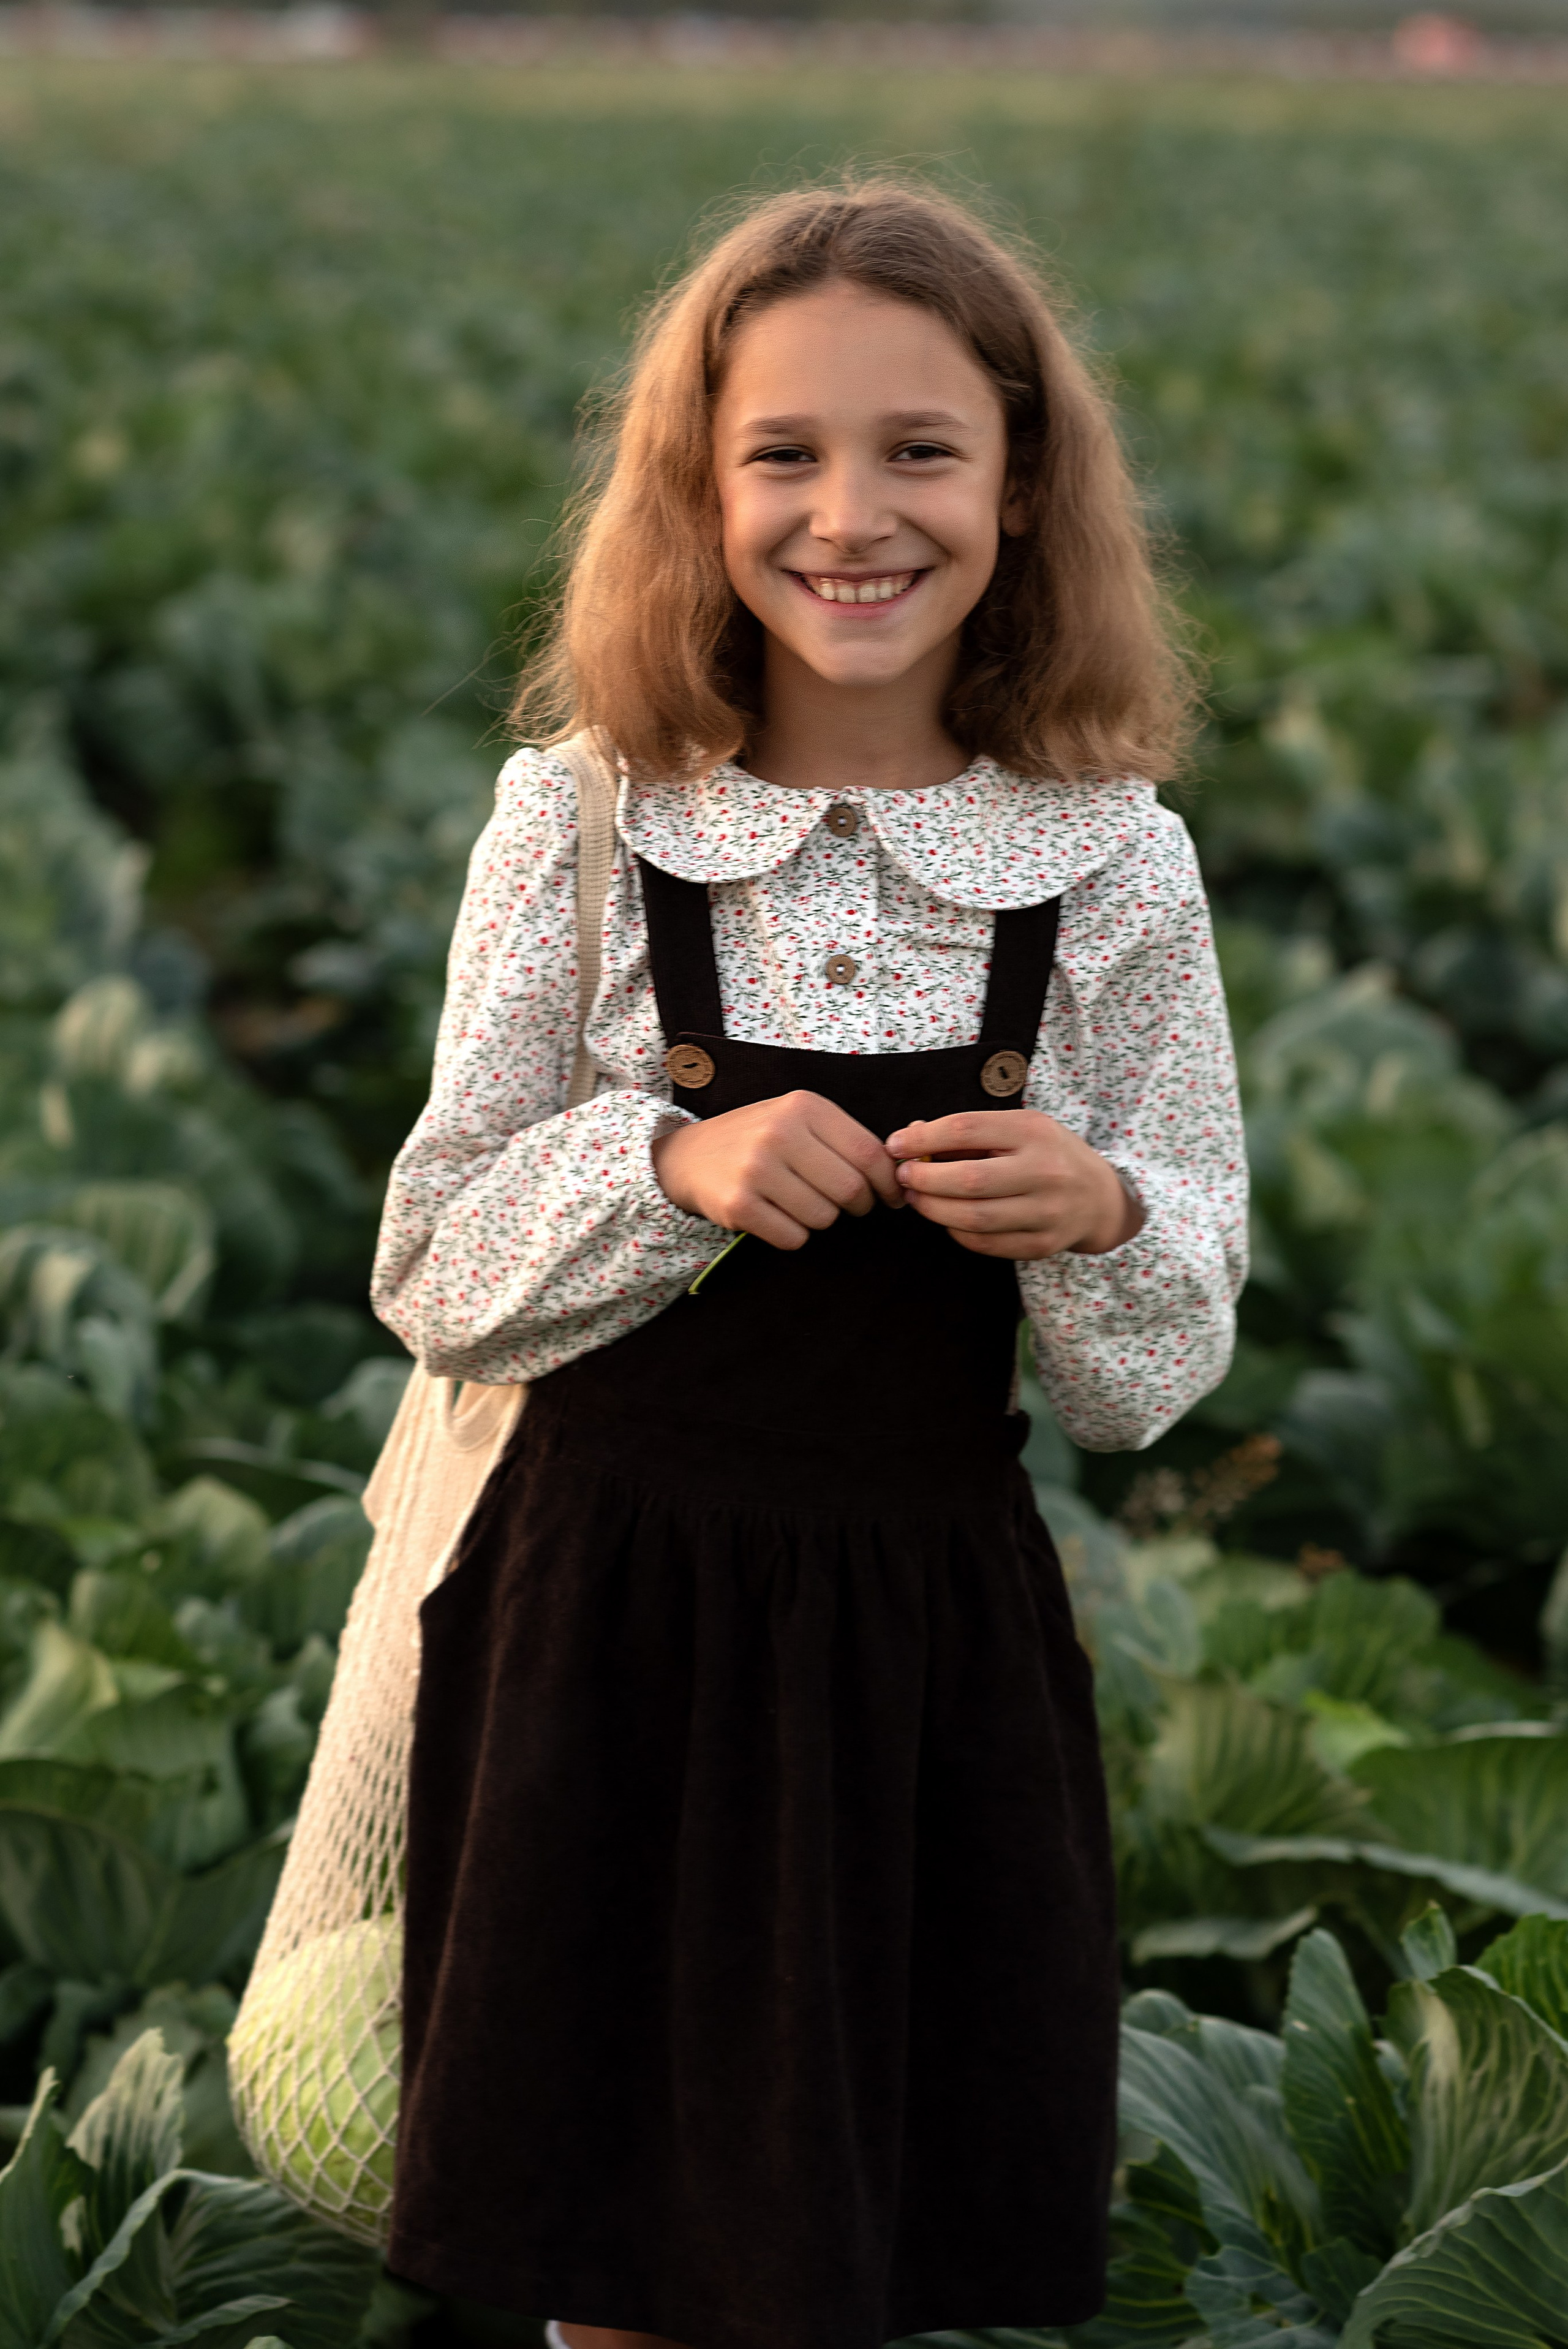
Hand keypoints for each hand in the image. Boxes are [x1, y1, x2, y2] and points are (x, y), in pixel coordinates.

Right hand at [652, 1090, 903, 1250]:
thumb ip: (845, 1139)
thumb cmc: (757, 1140)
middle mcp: (780, 1132)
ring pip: (824, 1217)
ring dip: (820, 1219)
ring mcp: (756, 1169)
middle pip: (851, 1190)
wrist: (686, 1157)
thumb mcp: (798, 1120)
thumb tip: (902, 1172)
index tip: (890, 1196)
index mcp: (804, 1105)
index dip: (889, 1184)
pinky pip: (793, 1238)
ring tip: (797, 1202)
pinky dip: (792, 1234)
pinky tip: (774, 1215)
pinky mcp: (738, 1205)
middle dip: (857, 1206)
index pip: (870, 1153)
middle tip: (845, 1205)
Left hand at [886, 1108, 1143, 1258]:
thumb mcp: (1018, 1129)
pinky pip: (985, 1244)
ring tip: (918, 1198)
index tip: (896, 1145)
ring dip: (934, 1209)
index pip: (967, 1129)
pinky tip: (948, 1219)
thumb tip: (909, 1138)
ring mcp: (1047, 1213)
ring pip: (974, 1218)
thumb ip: (968, 1133)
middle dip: (925, 1179)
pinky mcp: (1042, 1245)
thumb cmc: (1047, 1155)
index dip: (923, 1138)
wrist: (1100, 1197)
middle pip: (968, 1179)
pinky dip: (957, 1232)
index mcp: (1034, 1131)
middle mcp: (1045, 1171)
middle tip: (905, 1176)